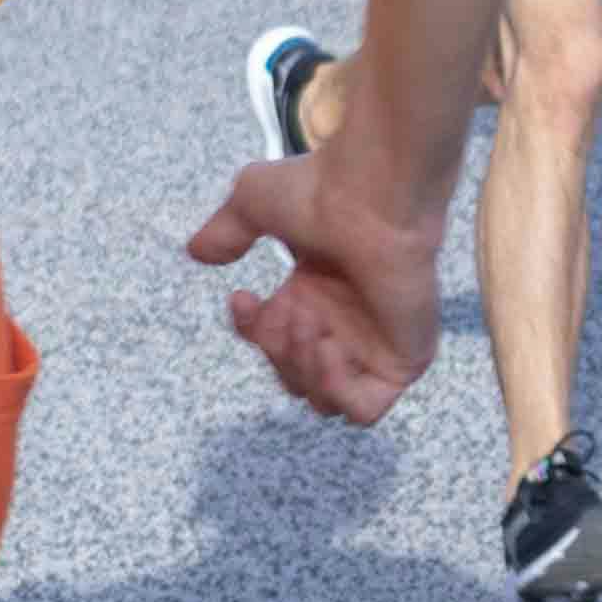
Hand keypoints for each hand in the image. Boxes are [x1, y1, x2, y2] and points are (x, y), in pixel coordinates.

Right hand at [185, 148, 444, 423]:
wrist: (369, 193)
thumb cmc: (321, 190)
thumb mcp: (254, 203)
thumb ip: (227, 232)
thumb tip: (198, 252)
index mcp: (319, 295)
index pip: (275, 343)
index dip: (252, 331)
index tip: (242, 298)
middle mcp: (347, 323)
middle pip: (295, 378)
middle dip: (276, 352)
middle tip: (287, 311)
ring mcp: (377, 345)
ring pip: (325, 400)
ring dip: (301, 368)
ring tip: (309, 322)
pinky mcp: (403, 361)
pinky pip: (364, 411)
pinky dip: (336, 388)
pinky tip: (330, 345)